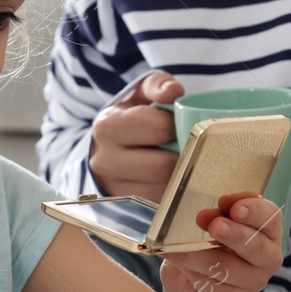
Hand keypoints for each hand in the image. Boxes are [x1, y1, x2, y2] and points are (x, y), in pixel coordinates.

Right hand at [88, 70, 184, 199]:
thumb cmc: (130, 115)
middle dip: (181, 154)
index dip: (175, 124)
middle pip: (163, 166)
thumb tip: (173, 91)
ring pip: (165, 190)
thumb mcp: (140, 93)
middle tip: (184, 144)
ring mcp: (116, 189)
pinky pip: (164, 204)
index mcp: (107, 128)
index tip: (176, 122)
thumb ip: (157, 85)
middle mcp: (106, 161)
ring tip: (179, 159)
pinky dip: (174, 191)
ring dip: (181, 175)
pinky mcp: (129, 207)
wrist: (106, 146)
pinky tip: (174, 176)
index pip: (157, 129)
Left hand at [158, 194, 282, 291]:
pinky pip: (209, 284)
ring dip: (201, 255)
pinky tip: (175, 258)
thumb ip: (214, 212)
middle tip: (215, 225)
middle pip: (257, 247)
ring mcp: (252, 280)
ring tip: (179, 246)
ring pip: (228, 268)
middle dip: (234, 234)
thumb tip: (203, 215)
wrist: (193, 271)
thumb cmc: (209, 234)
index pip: (270, 216)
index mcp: (269, 229)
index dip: (254, 210)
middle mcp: (268, 256)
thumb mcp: (212, 217)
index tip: (234, 206)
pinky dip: (189, 270)